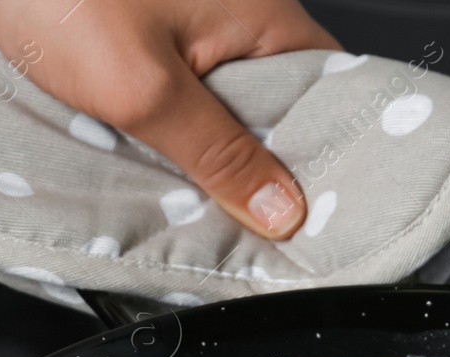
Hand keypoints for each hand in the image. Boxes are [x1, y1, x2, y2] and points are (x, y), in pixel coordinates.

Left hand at [0, 0, 339, 238]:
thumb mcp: (145, 87)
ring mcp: (174, 42)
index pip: (325, 96)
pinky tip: (136, 195)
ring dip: (189, 171)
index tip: (313, 224)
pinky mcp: (124, 58)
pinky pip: (150, 119)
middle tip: (246, 243)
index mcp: (257, 20)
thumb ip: (215, 152)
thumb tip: (281, 208)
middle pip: (262, 121)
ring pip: (202, 125)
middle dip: (248, 181)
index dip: (323, 161)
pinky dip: (142, 154)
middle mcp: (226, 26)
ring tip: (192, 229)